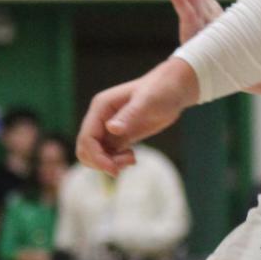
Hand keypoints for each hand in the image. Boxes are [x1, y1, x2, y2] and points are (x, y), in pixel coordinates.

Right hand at [77, 59, 198, 174]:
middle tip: (126, 164)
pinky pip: (108, 155)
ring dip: (109, 163)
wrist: (174, 90)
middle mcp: (100, 118)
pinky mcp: (119, 136)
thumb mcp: (147, 102)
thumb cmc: (161, 90)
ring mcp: (108, 128)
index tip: (114, 169)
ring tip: (131, 159)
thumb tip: (111, 129)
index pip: (87, 138)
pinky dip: (116, 162)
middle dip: (101, 162)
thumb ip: (129, 115)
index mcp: (101, 107)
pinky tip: (132, 158)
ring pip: (96, 154)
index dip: (96, 157)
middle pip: (86, 149)